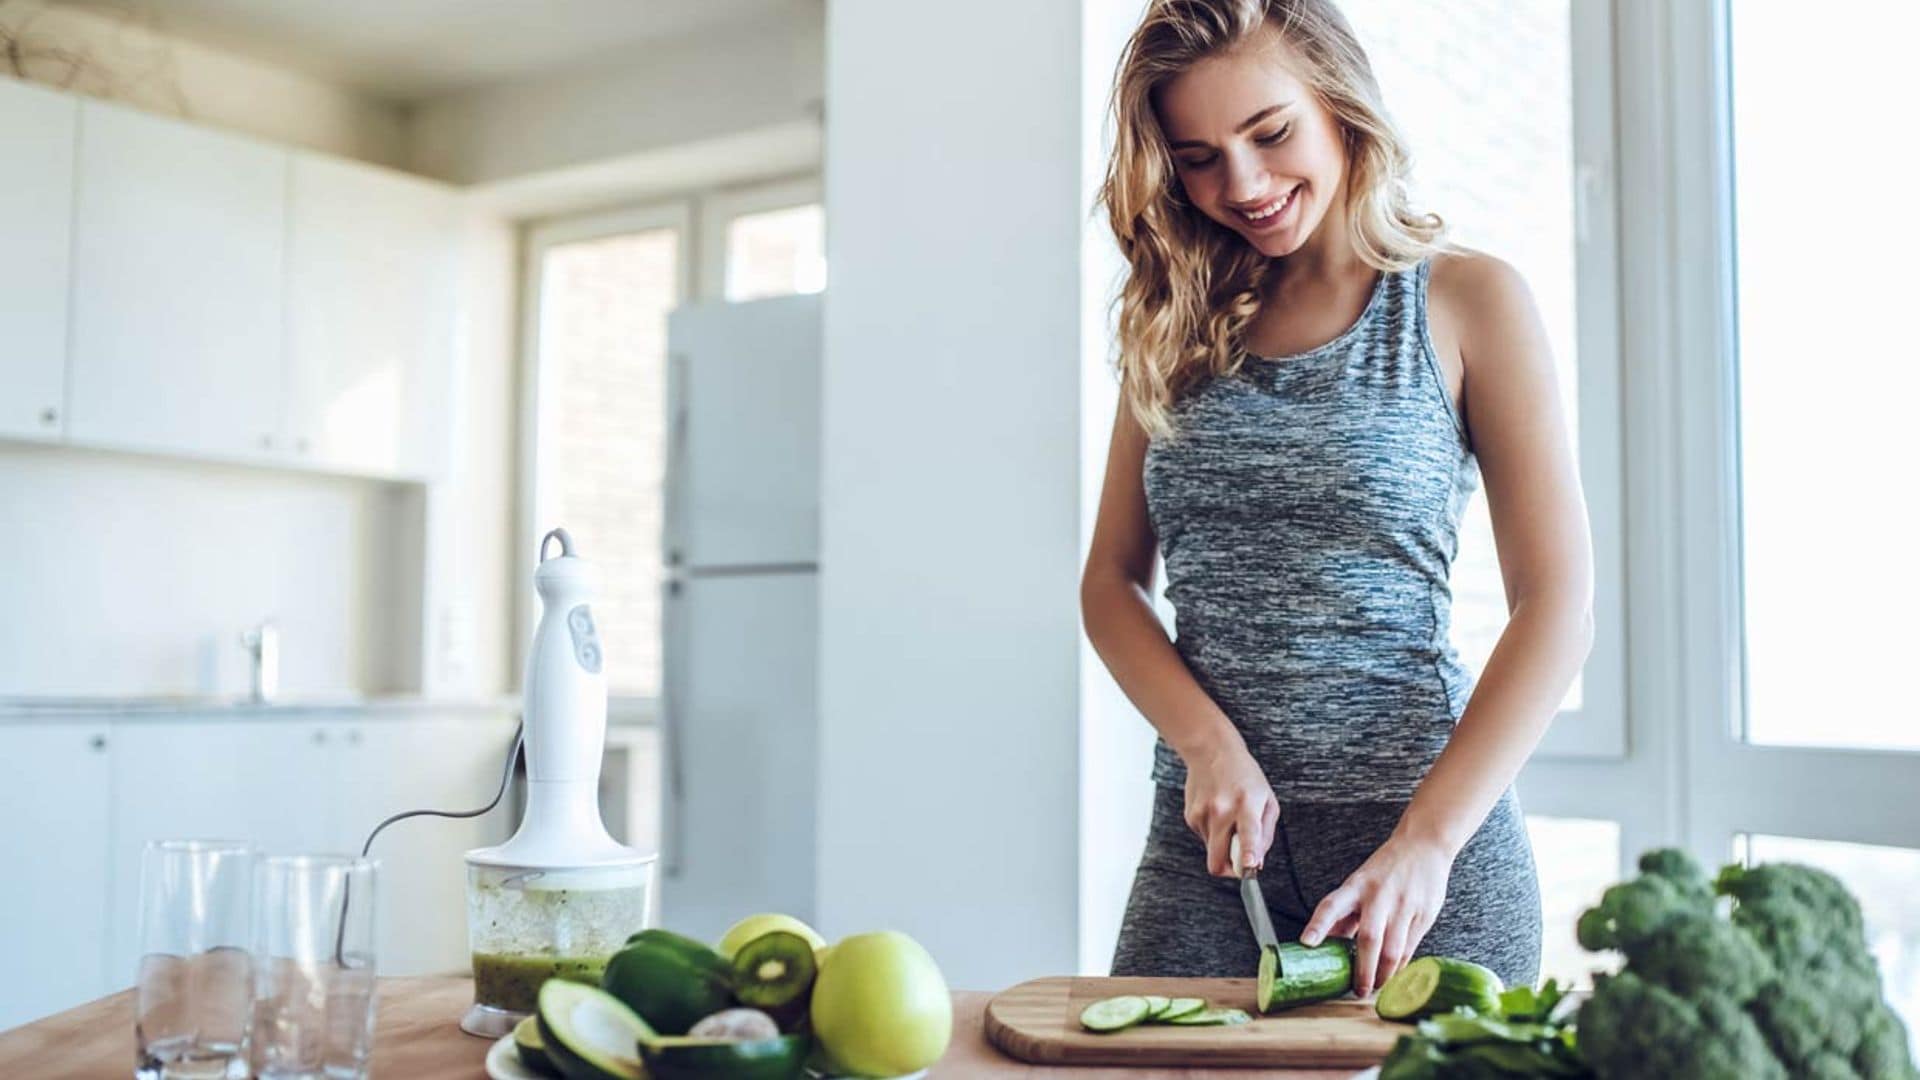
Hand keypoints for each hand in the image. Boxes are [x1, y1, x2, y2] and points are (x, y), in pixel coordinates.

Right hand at [1181, 741, 1278, 877]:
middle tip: (1240, 860)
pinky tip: (1217, 812)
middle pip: (1218, 860)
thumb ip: (1265, 835)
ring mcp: (1202, 814)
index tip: (1249, 865)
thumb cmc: (1245, 776)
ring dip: (1223, 845)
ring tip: (1229, 819)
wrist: (1211, 751)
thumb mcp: (1267, 801)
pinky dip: (1214, 833)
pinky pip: (1205, 839)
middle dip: (1230, 870)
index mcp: (1246, 804)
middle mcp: (1221, 811)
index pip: (1248, 833)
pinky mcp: (1190, 817)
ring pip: (1212, 852)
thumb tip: (1257, 863)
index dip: (1248, 853)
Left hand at [1299, 834, 1452, 995]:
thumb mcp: (1359, 884)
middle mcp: (1379, 896)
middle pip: (1368, 938)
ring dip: (1383, 975)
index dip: (1318, 925)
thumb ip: (1344, 913)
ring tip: (1376, 987)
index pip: (1331, 905)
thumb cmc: (1386, 868)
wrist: (1425, 845)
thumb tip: (1323, 942)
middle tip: (1358, 990)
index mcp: (1356, 886)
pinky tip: (1394, 976)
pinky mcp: (1424, 915)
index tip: (1306, 943)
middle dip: (1362, 970)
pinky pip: (1410, 949)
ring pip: (1392, 950)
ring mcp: (1403, 906)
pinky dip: (1401, 967)